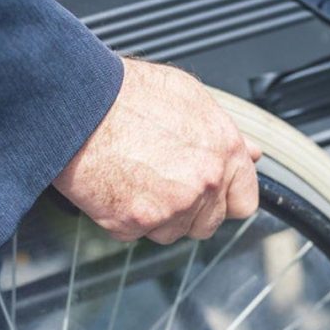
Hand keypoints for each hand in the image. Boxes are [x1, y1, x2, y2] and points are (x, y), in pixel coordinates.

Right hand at [53, 58, 260, 243]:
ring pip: (173, 233)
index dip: (226, 198)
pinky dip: (124, 218)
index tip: (212, 195)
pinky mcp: (136, 223)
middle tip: (163, 181)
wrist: (78, 105)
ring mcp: (171, 207)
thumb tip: (251, 153)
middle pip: (208, 223)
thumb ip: (225, 133)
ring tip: (136, 179)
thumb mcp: (190, 97)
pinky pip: (136, 234)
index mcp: (224, 152)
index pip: (244, 201)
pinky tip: (117, 185)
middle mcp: (204, 183)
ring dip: (158, 216)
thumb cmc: (128, 95)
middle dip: (190, 210)